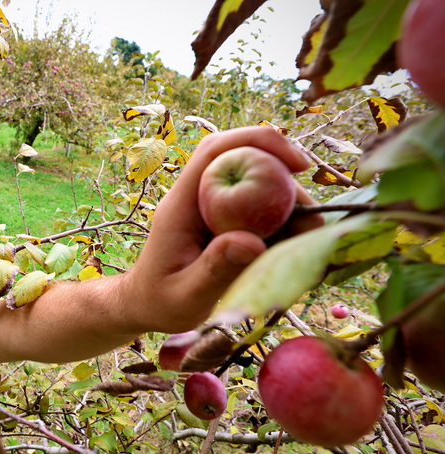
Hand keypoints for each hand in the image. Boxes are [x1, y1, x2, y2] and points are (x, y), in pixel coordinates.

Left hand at [123, 126, 322, 332]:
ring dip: (291, 214)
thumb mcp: (185, 295)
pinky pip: (263, 214)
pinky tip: (293, 256)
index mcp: (181, 204)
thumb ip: (214, 270)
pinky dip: (284, 230)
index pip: (215, 151)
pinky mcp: (227, 222)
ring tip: (306, 249)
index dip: (257, 142)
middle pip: (248, 166)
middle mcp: (199, 198)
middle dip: (287, 188)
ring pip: (261, 191)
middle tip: (314, 225)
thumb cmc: (160, 302)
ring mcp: (214, 208)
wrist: (146, 305)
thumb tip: (252, 243)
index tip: (299, 163)